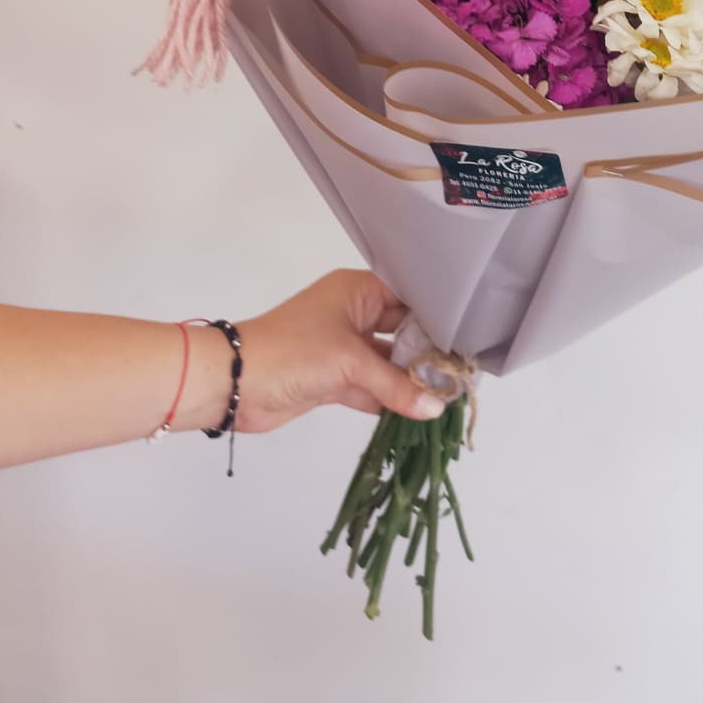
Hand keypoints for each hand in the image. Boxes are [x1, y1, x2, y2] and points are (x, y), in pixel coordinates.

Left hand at [234, 269, 445, 433]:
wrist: (234, 383)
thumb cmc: (291, 352)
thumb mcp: (349, 362)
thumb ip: (395, 386)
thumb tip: (436, 407)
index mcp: (357, 291)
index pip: (409, 297)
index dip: (437, 315)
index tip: (468, 335)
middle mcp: (354, 314)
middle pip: (402, 330)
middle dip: (428, 351)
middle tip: (463, 368)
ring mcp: (344, 348)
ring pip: (388, 362)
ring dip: (410, 379)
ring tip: (448, 394)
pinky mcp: (335, 378)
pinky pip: (373, 386)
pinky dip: (391, 399)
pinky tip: (419, 411)